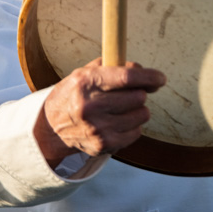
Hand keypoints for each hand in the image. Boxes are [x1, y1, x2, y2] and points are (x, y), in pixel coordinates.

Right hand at [33, 57, 165, 167]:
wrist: (52, 126)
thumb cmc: (75, 94)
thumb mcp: (85, 72)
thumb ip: (113, 66)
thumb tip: (143, 71)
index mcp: (86, 83)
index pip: (126, 77)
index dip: (148, 76)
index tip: (160, 78)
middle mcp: (91, 106)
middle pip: (138, 97)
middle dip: (140, 92)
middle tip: (131, 93)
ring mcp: (98, 128)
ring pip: (141, 114)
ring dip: (138, 109)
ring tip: (122, 108)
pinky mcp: (104, 145)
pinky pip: (137, 132)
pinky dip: (132, 125)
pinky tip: (118, 121)